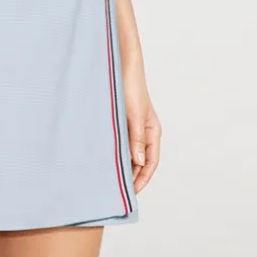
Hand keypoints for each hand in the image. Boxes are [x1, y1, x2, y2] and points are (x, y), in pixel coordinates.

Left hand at [122, 72, 161, 192]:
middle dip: (132, 175)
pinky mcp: (120, 121)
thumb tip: (138, 162)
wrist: (120, 65)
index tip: (132, 192)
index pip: (151, 162)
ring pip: (129, 152)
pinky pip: (119, 142)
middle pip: (140, 160)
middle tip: (118, 191)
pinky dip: (114, 152)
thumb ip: (136, 139)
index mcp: (152, 131)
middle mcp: (143, 131)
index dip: (143, 178)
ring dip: (122, 164)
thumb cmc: (131, 86)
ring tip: (110, 178)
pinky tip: (104, 158)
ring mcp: (132, 126)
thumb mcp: (135, 115)